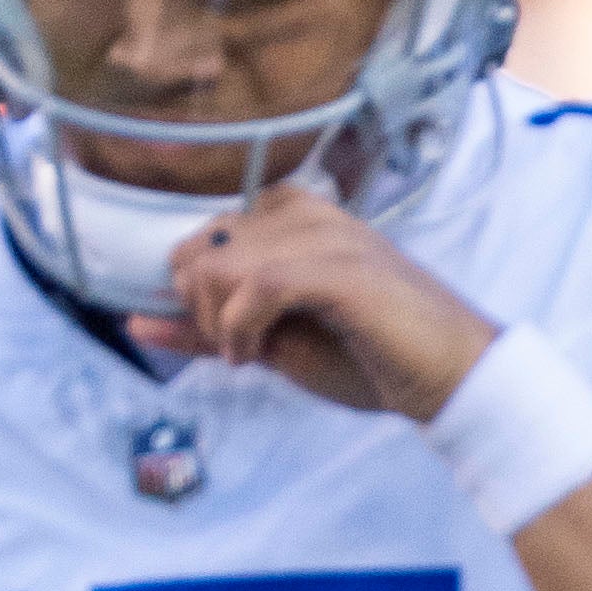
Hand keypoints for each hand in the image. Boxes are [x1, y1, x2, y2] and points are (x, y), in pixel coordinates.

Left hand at [140, 181, 495, 418]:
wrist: (455, 377)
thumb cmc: (373, 358)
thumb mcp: (277, 343)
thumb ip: (210, 326)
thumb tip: (136, 322)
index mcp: (299, 217)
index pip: (206, 234)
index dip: (196, 288)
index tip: (226, 335)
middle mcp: (310, 213)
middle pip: (201, 248)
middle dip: (199, 307)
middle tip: (236, 347)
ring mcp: (328, 237)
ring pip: (219, 264)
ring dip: (216, 321)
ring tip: (249, 353)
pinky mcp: (341, 270)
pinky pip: (255, 284)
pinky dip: (237, 327)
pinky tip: (253, 354)